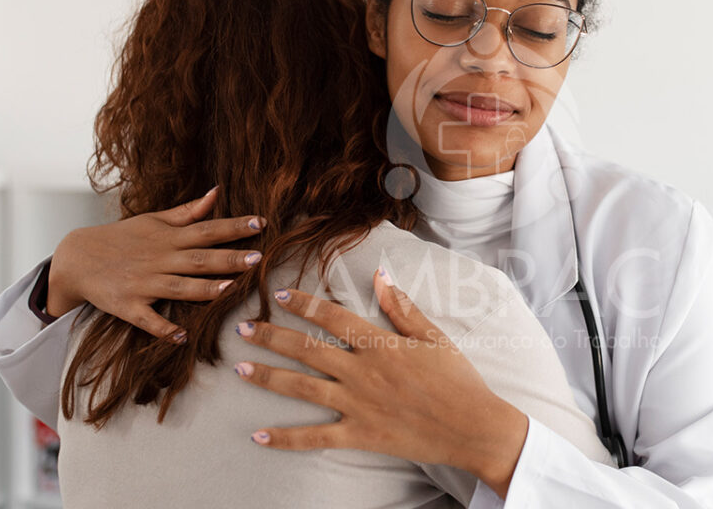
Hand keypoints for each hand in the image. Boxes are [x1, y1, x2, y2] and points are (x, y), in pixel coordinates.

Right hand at [47, 185, 265, 342]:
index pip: (206, 230)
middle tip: (257, 258)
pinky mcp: (128, 306)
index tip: (261, 222)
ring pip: (178, 287)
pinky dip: (163, 328)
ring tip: (230, 289)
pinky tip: (182, 337)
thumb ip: (188, 212)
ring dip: (204, 289)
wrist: (76, 259)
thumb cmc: (121, 238)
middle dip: (228, 259)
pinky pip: (148, 320)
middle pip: (198, 259)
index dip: (233, 227)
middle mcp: (158, 259)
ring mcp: (143, 284)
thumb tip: (217, 192)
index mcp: (168, 238)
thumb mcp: (153, 220)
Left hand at [233, 268, 528, 498]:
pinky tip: (258, 436)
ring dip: (268, 377)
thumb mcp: (434, 337)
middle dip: (271, 337)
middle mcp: (362, 371)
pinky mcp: (359, 434)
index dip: (303, 304)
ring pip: (302, 388)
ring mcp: (357, 404)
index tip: (278, 295)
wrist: (473, 426)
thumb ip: (402, 308)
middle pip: (306, 350)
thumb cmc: (458, 380)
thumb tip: (380, 275)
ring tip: (239, 368)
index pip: (332, 317)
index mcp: (380, 344)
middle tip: (242, 329)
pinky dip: (285, 438)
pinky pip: (315, 437)